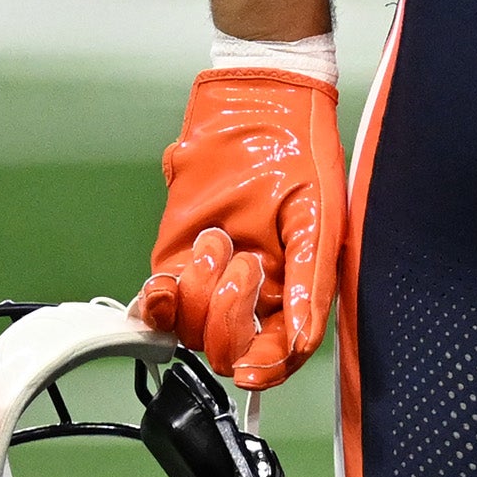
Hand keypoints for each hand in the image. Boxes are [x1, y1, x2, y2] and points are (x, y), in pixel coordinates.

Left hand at [133, 68, 344, 389]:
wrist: (253, 108)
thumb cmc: (298, 153)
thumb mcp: (317, 216)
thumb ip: (310, 281)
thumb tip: (302, 339)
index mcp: (297, 285)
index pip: (281, 349)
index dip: (267, 368)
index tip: (251, 368)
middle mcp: (255, 290)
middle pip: (231, 348)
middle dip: (230, 317)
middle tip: (244, 262)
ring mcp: (212, 278)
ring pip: (192, 330)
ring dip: (200, 293)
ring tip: (217, 240)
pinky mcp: (177, 260)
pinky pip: (161, 307)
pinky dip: (159, 306)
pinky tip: (167, 286)